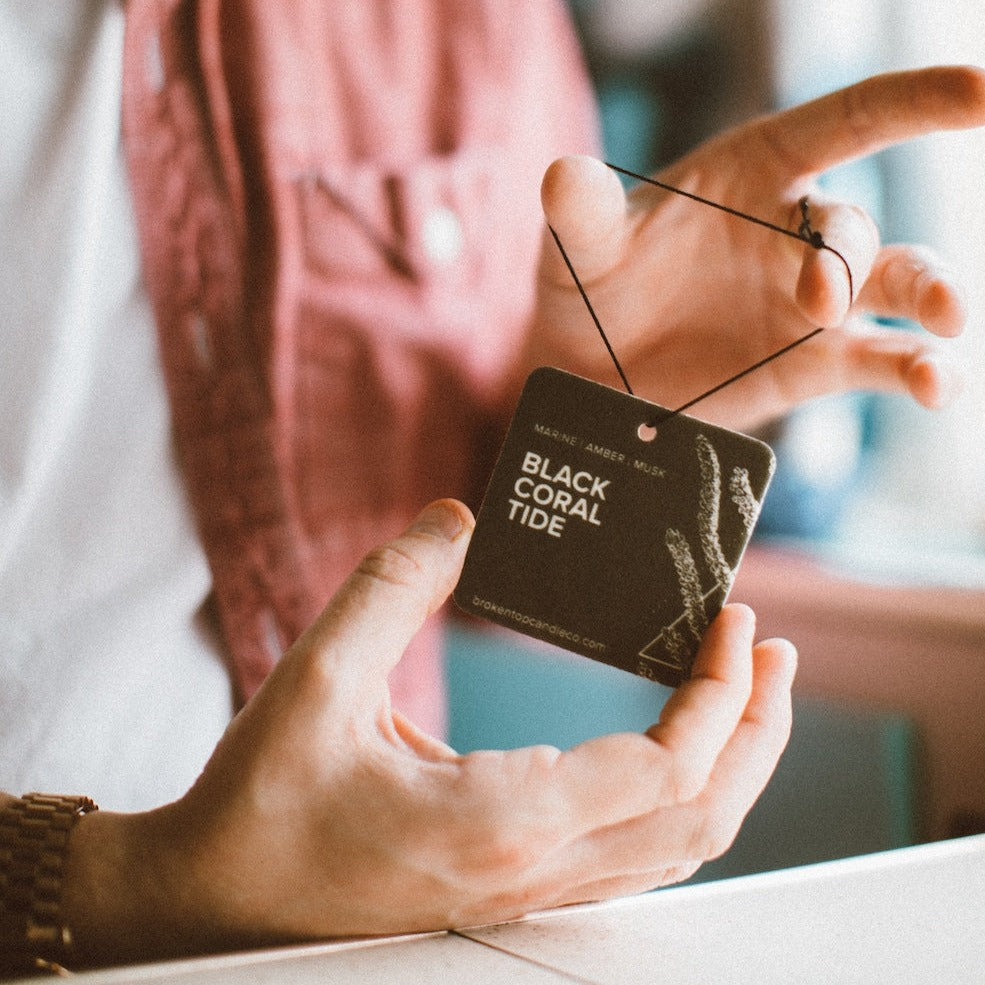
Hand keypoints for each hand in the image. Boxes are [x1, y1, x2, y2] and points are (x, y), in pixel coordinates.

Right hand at [64, 500, 794, 962]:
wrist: (224, 890)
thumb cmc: (266, 797)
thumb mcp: (318, 674)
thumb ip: (393, 585)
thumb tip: (460, 519)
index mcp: (498, 817)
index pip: (664, 767)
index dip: (718, 692)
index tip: (731, 620)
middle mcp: (533, 868)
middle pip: (701, 816)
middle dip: (756, 729)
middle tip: (773, 651)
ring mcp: (530, 889)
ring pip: (679, 846)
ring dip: (732, 767)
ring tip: (747, 692)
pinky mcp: (517, 886)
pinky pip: (638, 855)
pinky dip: (684, 798)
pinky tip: (677, 750)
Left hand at [531, 66, 984, 428]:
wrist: (593, 373)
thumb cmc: (590, 288)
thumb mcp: (577, 248)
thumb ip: (582, 213)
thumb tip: (564, 178)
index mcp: (750, 174)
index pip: (843, 122)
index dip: (912, 102)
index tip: (979, 93)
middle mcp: (794, 230)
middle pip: (852, 226)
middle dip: (845, 258)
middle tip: (815, 301)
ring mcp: (812, 301)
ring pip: (899, 281)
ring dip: (931, 294)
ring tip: (943, 323)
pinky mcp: (814, 363)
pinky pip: (883, 360)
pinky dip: (918, 370)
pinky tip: (935, 383)